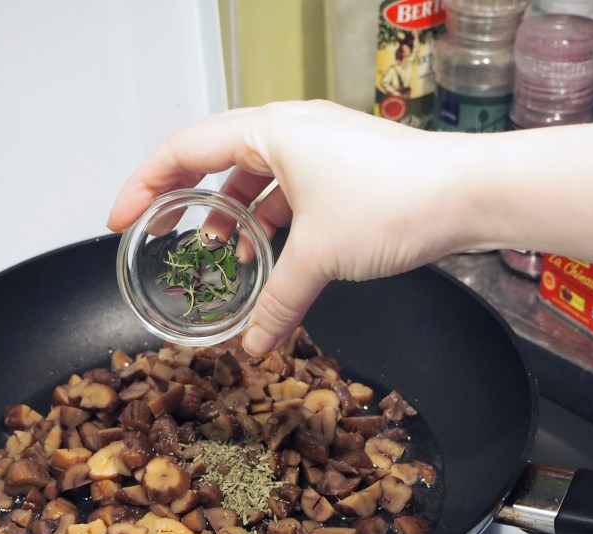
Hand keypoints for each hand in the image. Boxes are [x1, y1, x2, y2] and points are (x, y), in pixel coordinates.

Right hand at [108, 100, 482, 354]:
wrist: (472, 193)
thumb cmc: (399, 199)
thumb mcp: (321, 256)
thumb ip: (278, 303)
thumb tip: (254, 344)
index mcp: (271, 131)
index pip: (184, 151)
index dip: (143, 185)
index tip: (121, 219)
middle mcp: (292, 131)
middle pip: (216, 161)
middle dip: (186, 202)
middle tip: (161, 233)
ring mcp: (321, 149)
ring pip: (257, 180)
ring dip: (236, 217)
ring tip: (223, 255)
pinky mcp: (344, 170)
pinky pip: (291, 192)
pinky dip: (274, 223)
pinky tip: (272, 254)